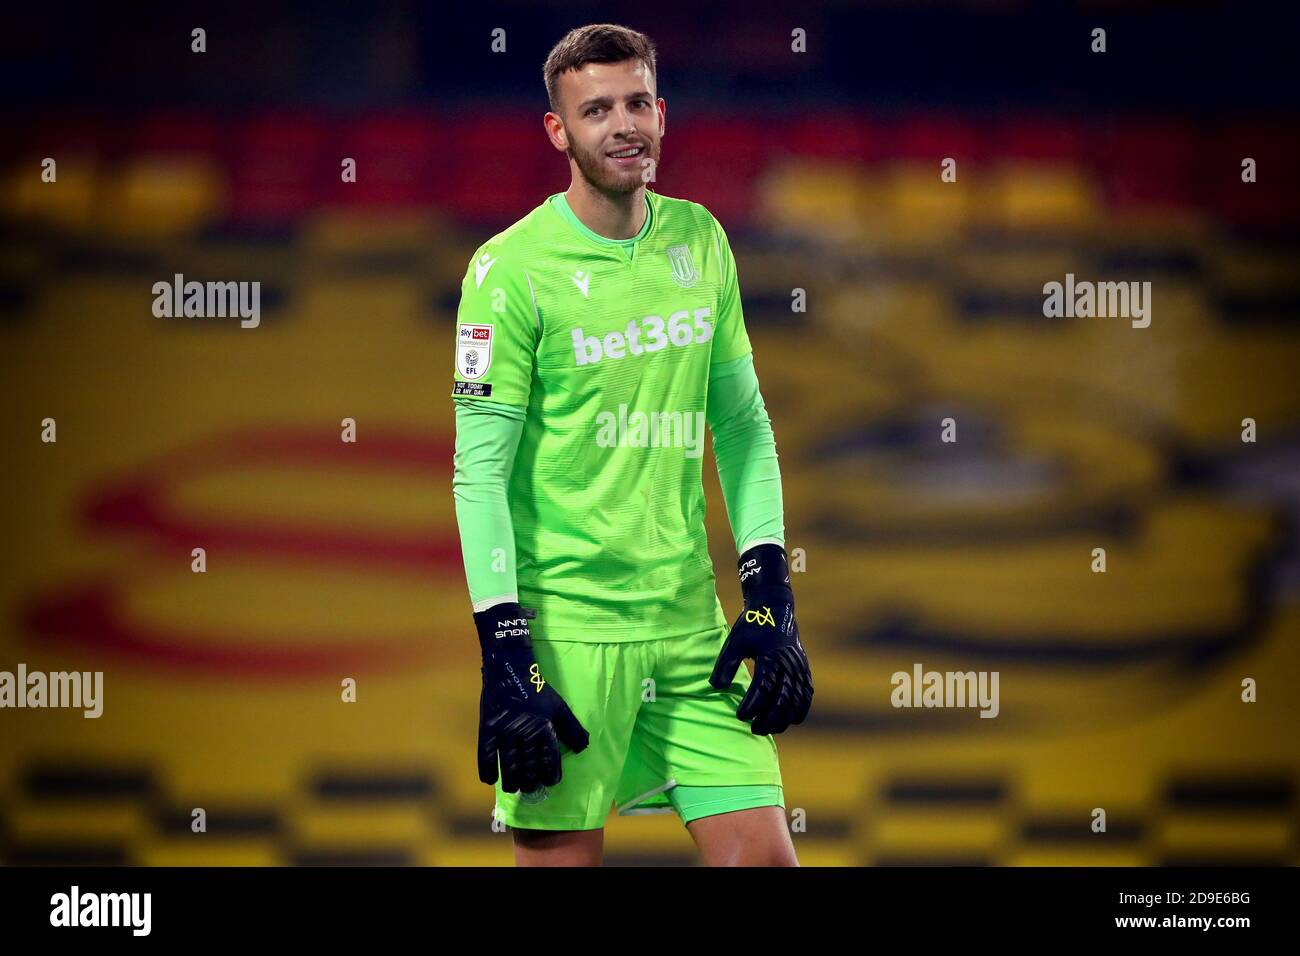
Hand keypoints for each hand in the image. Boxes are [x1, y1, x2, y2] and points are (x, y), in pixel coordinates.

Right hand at [474, 603, 588, 793]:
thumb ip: (572, 728)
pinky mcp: (487, 729)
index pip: (549, 760)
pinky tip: (490, 780)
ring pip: (508, 766)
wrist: (510, 669)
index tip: (550, 782)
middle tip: (531, 787)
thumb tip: (584, 747)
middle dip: (530, 782)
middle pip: (528, 768)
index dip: (550, 775)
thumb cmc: (537, 689)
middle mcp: (525, 734)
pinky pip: (485, 756)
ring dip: (512, 782)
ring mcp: (505, 733)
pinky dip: (487, 771)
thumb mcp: (559, 706)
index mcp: (544, 728)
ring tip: (513, 788)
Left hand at [709, 544, 813, 734]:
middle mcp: (787, 664)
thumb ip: (725, 665)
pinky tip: (792, 720)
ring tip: (770, 729)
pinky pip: (807, 693)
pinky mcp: (804, 668)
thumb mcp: (734, 642)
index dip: (753, 705)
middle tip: (754, 729)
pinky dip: (801, 708)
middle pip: (782, 700)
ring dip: (784, 718)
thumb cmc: (752, 626)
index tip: (740, 716)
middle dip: (769, 719)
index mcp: (769, 657)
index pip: (763, 688)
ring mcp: (799, 667)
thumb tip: (716, 688)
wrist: (775, 608)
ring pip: (796, 700)